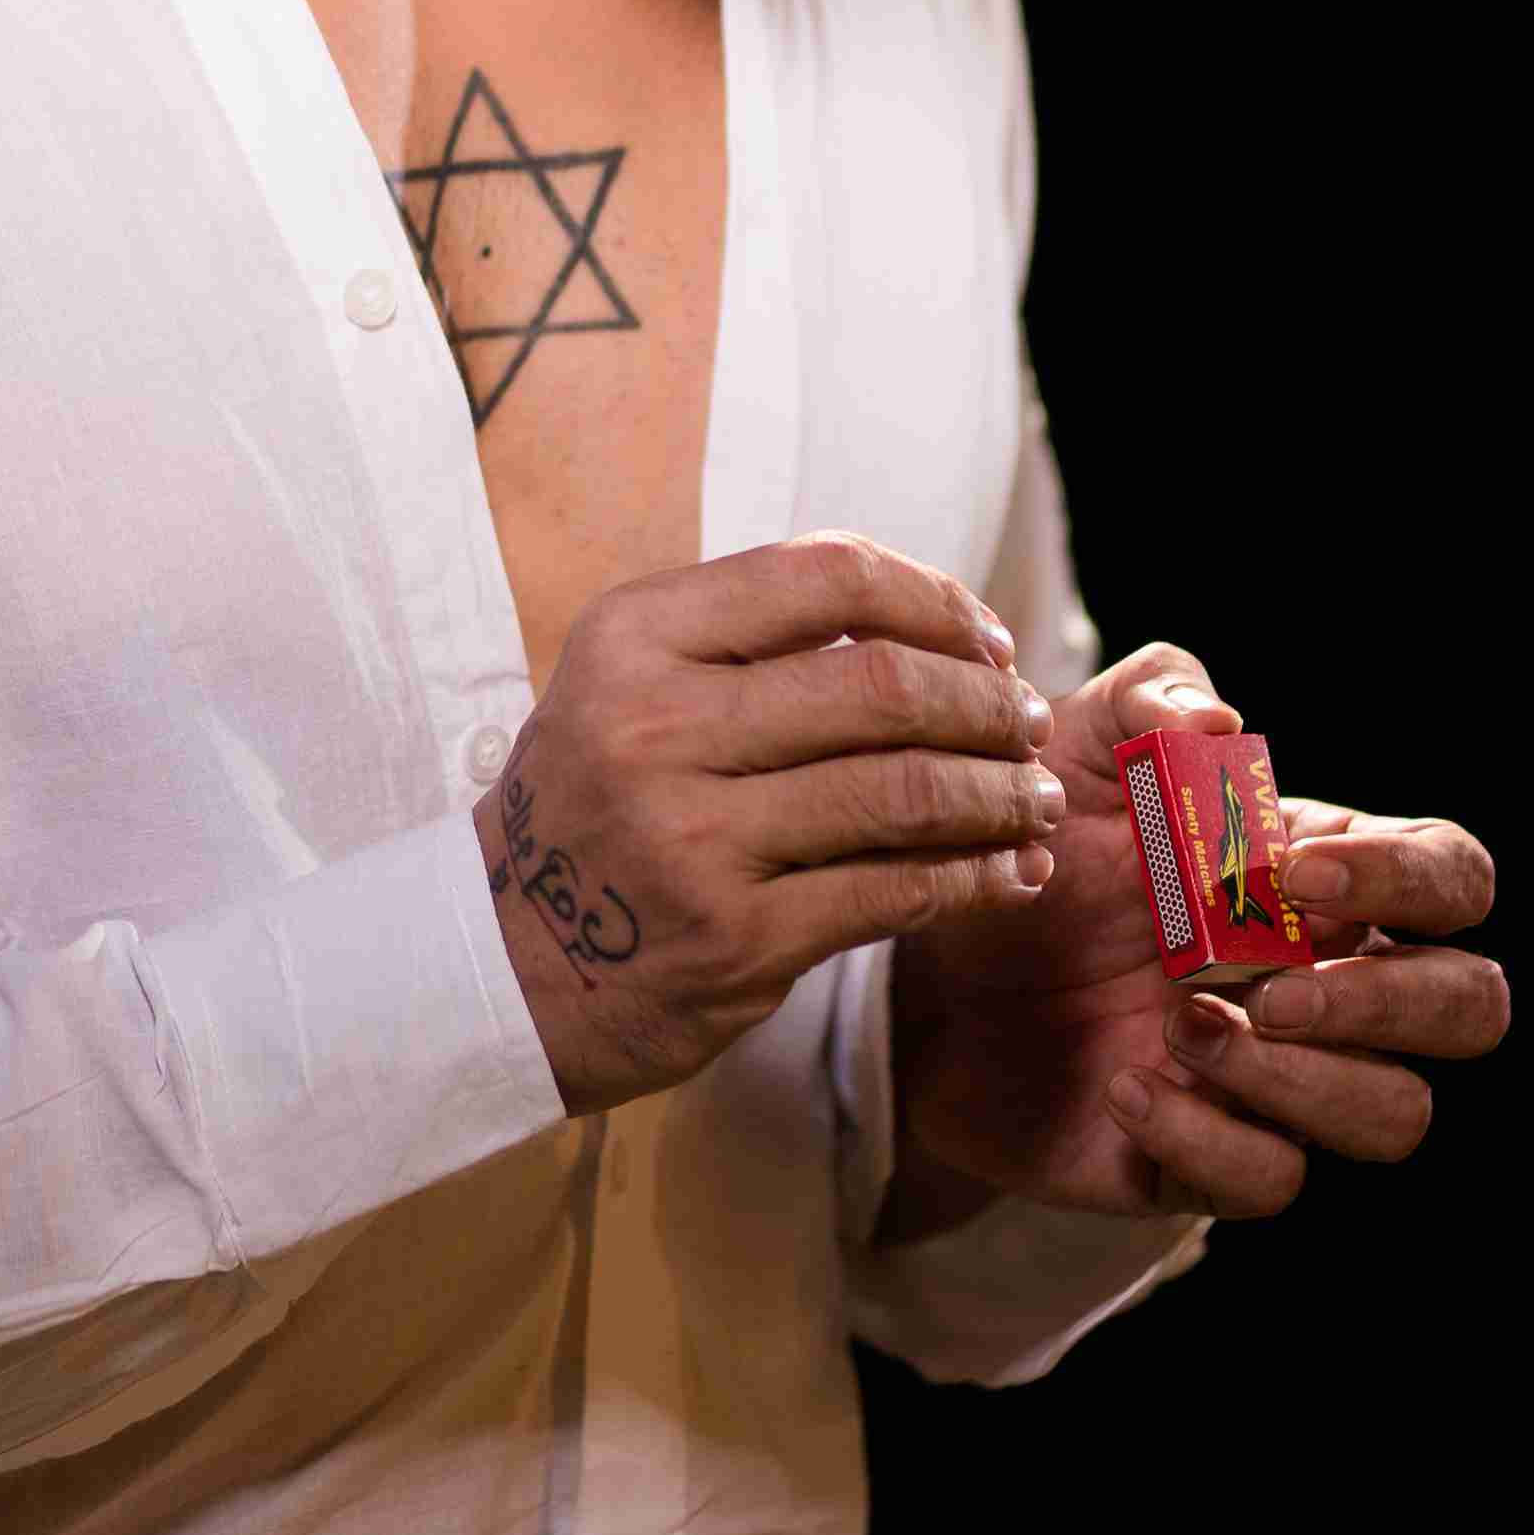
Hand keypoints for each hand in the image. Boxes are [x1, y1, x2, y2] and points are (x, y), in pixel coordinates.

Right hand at [476, 532, 1067, 1116]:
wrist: (499, 959)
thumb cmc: (597, 805)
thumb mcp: (632, 684)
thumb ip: (753, 640)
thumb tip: (933, 622)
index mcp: (636, 636)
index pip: (825, 575)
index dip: (934, 599)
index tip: (987, 638)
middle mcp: (656, 724)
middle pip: (879, 684)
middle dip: (984, 701)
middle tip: (1026, 722)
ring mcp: (694, 835)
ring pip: (901, 789)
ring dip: (996, 792)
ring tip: (1033, 797)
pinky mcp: (735, 936)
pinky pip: (893, 890)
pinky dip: (974, 877)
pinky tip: (1010, 871)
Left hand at [889, 651, 1504, 1223]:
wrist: (928, 973)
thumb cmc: (1034, 851)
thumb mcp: (1075, 749)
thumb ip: (1151, 697)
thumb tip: (1222, 726)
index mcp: (1326, 876)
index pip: (1451, 876)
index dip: (1407, 877)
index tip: (1294, 869)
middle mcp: (1328, 981)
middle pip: (1470, 1007)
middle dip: (1391, 1000)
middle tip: (1271, 988)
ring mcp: (1280, 1081)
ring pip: (1393, 1115)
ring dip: (1302, 1079)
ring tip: (1182, 1029)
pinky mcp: (1211, 1163)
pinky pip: (1272, 1181)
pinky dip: (1205, 1139)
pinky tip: (1127, 1087)